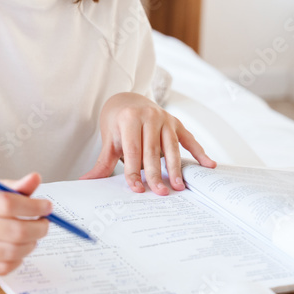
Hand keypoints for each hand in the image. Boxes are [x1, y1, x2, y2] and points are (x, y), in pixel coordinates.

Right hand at [0, 173, 50, 274]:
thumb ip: (7, 186)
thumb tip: (35, 180)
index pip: (6, 203)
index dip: (33, 206)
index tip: (46, 206)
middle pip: (13, 230)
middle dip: (38, 228)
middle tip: (45, 223)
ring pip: (10, 252)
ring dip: (30, 244)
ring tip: (33, 236)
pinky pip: (0, 268)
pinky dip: (17, 259)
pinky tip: (19, 249)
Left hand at [80, 92, 215, 194]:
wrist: (127, 100)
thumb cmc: (117, 124)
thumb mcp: (109, 141)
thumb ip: (102, 163)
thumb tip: (85, 182)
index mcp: (130, 119)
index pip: (132, 150)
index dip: (134, 171)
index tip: (137, 189)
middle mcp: (149, 116)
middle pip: (152, 150)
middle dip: (156, 173)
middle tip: (161, 193)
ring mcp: (165, 118)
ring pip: (171, 146)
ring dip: (176, 168)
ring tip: (179, 186)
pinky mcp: (177, 123)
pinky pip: (189, 139)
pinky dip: (200, 152)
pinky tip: (208, 165)